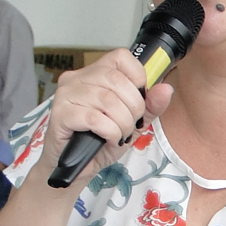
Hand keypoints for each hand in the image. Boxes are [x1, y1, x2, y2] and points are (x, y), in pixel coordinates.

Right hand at [41, 49, 172, 187]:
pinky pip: (93, 117)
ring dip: (122, 123)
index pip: (121, 57)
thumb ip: (149, 106)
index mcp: (94, 73)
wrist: (76, 168)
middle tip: (130, 125)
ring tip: (120, 135)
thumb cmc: (99, 142)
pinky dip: (109, 131)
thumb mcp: (132, 123)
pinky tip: (109, 139)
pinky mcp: (60, 114)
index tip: (139, 101)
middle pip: (116, 79)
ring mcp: (65, 94)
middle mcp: (77, 78)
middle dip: (133, 107)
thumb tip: (166, 89)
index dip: (137, 78)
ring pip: (106, 99)